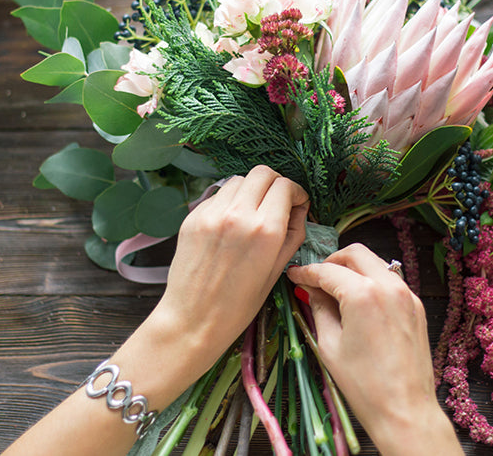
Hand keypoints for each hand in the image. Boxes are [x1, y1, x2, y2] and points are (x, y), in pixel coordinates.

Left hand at [1, 166, 308, 455]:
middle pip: (263, 173)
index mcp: (265, 230)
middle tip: (276, 203)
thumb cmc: (240, 304)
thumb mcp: (277, 271)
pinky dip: (229, 202)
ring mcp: (212, 213)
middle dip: (275, 184)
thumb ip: (293, 234)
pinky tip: (229, 224)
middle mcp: (239, 214)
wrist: (193, 320)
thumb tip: (298, 209)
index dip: (296, 192)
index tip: (296, 205)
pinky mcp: (193, 217)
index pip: (285, 185)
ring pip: (239, 180)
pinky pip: (218, 195)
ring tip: (251, 213)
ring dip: (250, 190)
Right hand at [287, 244, 462, 455]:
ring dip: (354, 269)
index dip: (306, 272)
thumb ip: (319, 309)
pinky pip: (390, 281)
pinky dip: (372, 282)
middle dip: (332, 261)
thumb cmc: (364, 385)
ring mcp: (407, 295)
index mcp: (364, 294)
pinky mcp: (416, 306)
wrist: (405, 410)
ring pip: (376, 263)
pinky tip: (359, 302)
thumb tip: (312, 291)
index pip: (328, 271)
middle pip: (355, 254)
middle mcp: (389, 286)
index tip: (294, 275)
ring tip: (336, 291)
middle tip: (316, 278)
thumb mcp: (330, 345)